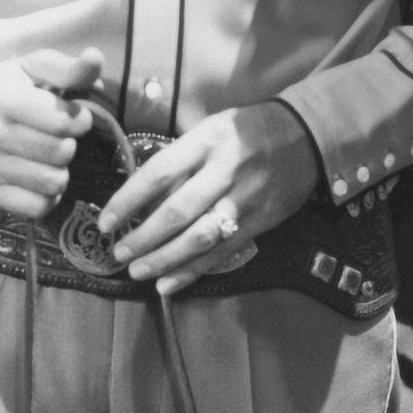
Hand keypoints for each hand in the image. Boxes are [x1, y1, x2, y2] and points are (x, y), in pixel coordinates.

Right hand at [0, 47, 102, 218]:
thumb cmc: (9, 87)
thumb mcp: (35, 68)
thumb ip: (69, 67)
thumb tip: (95, 57)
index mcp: (1, 97)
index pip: (62, 121)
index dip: (79, 119)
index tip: (74, 116)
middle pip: (61, 152)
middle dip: (69, 144)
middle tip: (57, 137)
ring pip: (53, 182)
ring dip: (60, 170)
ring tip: (47, 156)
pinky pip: (37, 207)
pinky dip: (47, 196)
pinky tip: (39, 177)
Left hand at [101, 102, 321, 296]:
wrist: (307, 136)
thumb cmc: (248, 129)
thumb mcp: (212, 128)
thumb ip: (181, 158)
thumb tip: (142, 194)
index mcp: (207, 141)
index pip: (159, 173)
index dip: (129, 200)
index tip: (106, 221)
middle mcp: (224, 171)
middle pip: (177, 211)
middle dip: (143, 237)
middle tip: (118, 254)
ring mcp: (244, 200)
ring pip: (198, 237)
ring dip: (164, 259)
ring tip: (138, 272)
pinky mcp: (260, 222)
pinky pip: (221, 252)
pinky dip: (192, 271)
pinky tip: (168, 284)